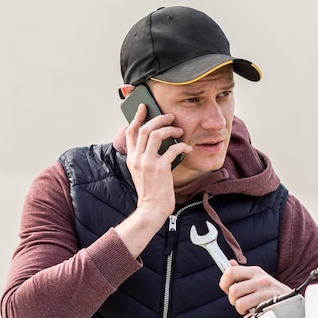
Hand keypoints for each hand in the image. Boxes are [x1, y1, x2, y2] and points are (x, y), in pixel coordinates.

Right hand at [116, 105, 191, 256]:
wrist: (151, 210)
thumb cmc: (151, 192)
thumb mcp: (142, 173)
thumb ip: (145, 158)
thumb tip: (158, 143)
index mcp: (132, 158)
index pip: (130, 132)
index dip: (137, 117)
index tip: (144, 108)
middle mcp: (137, 158)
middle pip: (145, 129)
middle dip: (159, 118)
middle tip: (170, 116)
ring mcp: (147, 163)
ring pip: (156, 134)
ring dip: (170, 129)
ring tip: (179, 131)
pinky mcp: (160, 169)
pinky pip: (172, 149)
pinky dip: (182, 146)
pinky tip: (187, 147)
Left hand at [219, 262, 290, 314]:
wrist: (292, 302)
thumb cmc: (271, 291)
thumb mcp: (258, 277)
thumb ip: (242, 272)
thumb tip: (230, 263)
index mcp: (255, 271)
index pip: (230, 272)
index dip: (224, 283)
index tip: (226, 288)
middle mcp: (261, 279)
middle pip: (233, 290)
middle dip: (233, 300)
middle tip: (240, 300)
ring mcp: (266, 292)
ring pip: (239, 303)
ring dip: (241, 309)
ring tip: (249, 307)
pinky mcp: (270, 305)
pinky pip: (250, 313)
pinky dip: (250, 315)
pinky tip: (256, 311)